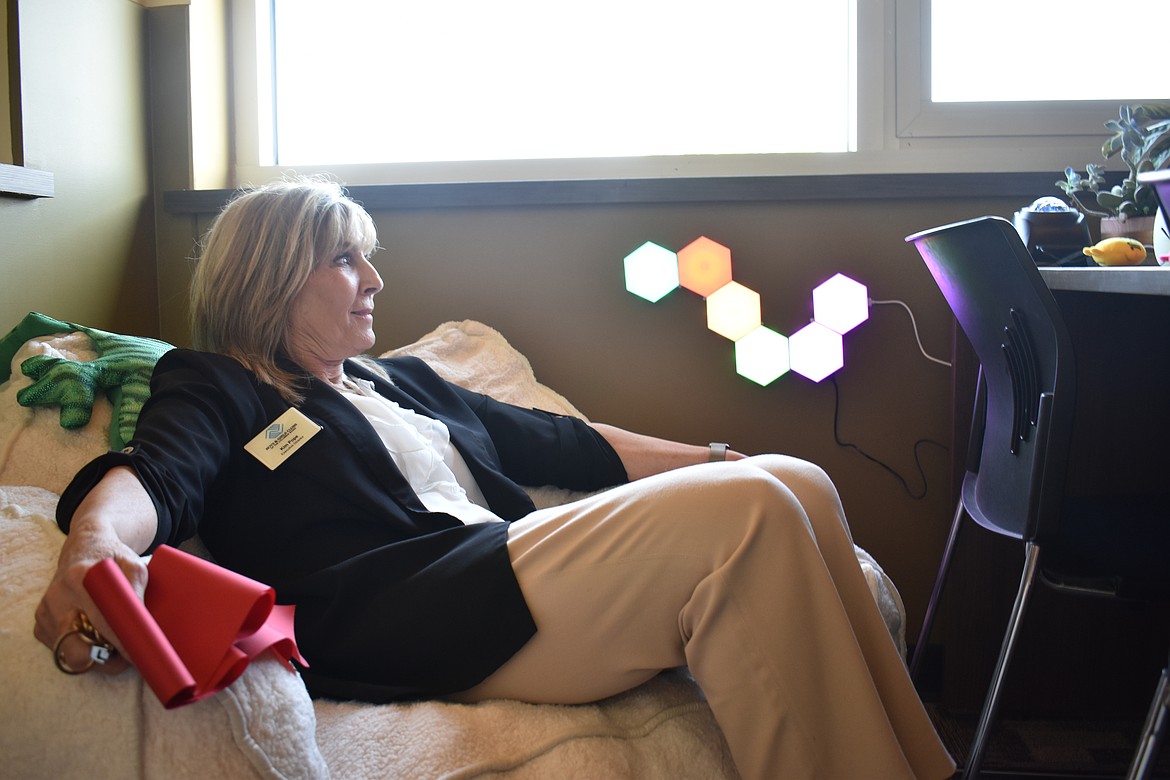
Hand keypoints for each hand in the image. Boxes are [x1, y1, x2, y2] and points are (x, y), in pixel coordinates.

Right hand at [33, 521, 148, 675]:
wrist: (83, 548)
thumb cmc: (112, 559)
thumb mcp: (133, 565)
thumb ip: (137, 592)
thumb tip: (143, 627)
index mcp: (79, 578)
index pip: (101, 622)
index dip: (122, 643)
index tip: (138, 654)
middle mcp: (56, 597)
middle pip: (77, 650)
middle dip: (104, 661)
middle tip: (127, 656)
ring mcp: (45, 613)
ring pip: (69, 656)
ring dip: (95, 658)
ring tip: (116, 646)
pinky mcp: (40, 625)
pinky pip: (61, 651)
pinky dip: (81, 650)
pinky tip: (95, 637)